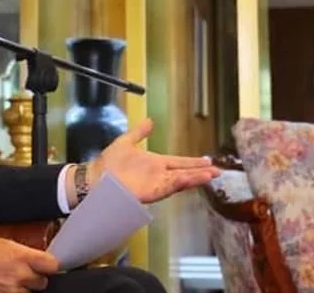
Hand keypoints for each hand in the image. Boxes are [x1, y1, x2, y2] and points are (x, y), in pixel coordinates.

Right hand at [0, 237, 58, 292]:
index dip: (50, 265)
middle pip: (42, 282)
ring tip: (7, 280)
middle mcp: (18, 276)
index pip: (52, 265)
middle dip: (34, 277)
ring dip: (22, 288)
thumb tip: (36, 258)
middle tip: (21, 272)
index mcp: (19, 256)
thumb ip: (21, 252)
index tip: (47, 265)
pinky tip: (0, 287)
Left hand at [76, 118, 220, 204]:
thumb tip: (150, 121)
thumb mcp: (126, 142)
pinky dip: (180, 183)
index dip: (194, 162)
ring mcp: (156, 183)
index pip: (179, 162)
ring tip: (211, 175)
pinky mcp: (150, 191)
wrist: (95, 178)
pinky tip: (190, 178)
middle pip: (184, 172)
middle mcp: (159, 174)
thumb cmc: (108, 163)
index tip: (208, 160)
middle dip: (201, 171)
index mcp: (155, 163)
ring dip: (195, 178)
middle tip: (218, 170)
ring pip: (180, 180)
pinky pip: (168, 187)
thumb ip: (139, 133)